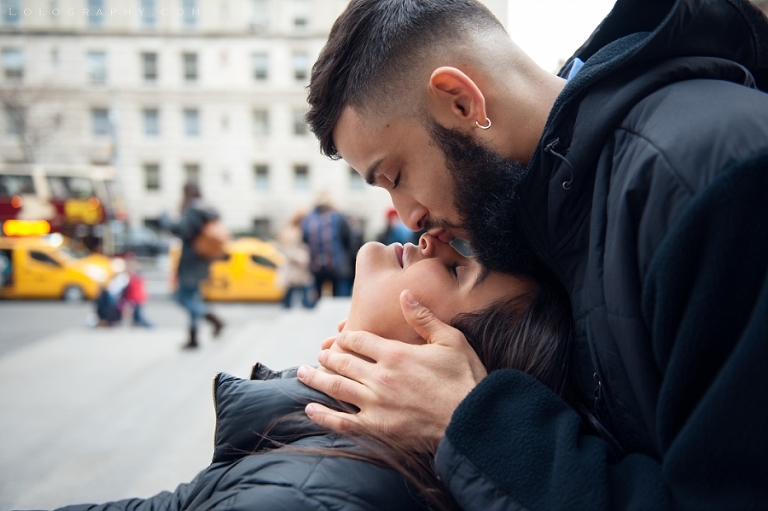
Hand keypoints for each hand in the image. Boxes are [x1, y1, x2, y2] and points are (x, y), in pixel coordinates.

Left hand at [297, 290, 486, 450]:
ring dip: (316, 378)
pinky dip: (323, 416)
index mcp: (395, 353)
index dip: (346, 336)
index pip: (358, 339)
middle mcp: (380, 377)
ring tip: (303, 372)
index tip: (340, 336)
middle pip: (343, 362)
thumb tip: (404, 293)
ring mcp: (376, 404)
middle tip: (319, 354)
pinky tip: (309, 409)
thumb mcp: (450, 340)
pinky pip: (342, 422)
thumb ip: (423, 317)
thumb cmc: (466, 379)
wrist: (473, 422)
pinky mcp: (377, 428)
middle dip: (328, 356)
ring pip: (336, 387)